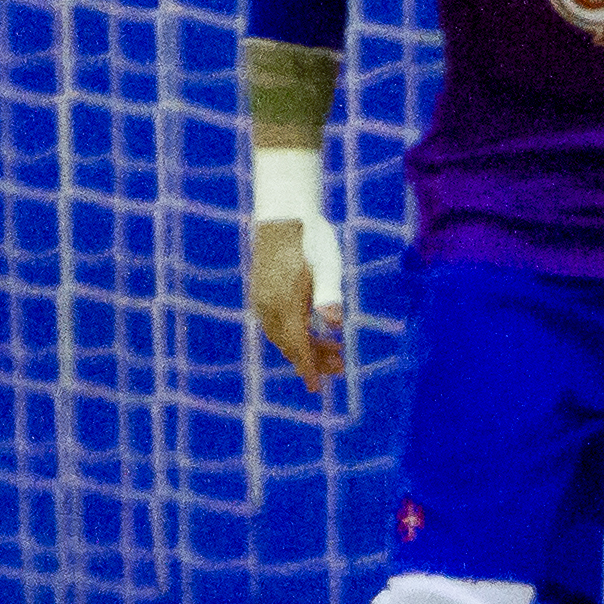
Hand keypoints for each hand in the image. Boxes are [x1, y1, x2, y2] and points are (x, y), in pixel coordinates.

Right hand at [250, 219, 347, 387]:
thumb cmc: (312, 239)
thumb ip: (329, 295)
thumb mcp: (327, 265)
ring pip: (283, 335)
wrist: (283, 215)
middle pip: (290, 344)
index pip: (297, 345)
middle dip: (313, 359)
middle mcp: (268, 305)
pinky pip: (277, 324)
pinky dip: (295, 333)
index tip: (316, 388)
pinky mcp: (261, 293)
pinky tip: (312, 331)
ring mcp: (262, 300)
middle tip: (341, 366)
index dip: (308, 368)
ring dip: (306, 346)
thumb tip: (335, 323)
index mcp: (285, 302)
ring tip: (334, 350)